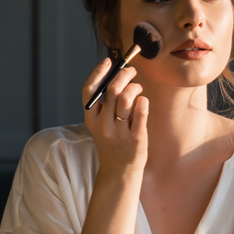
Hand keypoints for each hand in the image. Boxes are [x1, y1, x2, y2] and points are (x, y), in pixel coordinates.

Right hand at [82, 58, 149, 174]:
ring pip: (127, 97)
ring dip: (135, 87)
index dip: (98, 72)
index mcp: (91, 118)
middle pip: (112, 89)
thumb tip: (116, 74)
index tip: (108, 61)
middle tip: (132, 71)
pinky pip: (141, 111)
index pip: (89, 90)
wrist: (119, 171)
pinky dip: (143, 101)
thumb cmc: (112, 141)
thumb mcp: (100, 124)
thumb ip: (105, 104)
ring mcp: (119, 132)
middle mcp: (103, 124)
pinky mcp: (136, 138)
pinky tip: (143, 101)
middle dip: (124, 74)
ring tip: (138, 89)